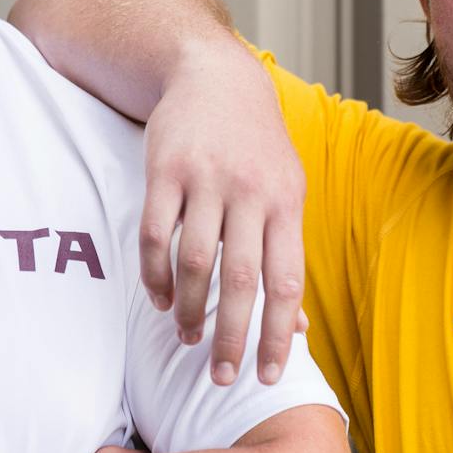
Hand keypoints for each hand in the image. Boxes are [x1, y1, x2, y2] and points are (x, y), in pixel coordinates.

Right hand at [140, 44, 306, 386]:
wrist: (216, 75)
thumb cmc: (257, 146)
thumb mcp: (286, 191)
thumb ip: (287, 254)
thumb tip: (297, 325)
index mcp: (286, 202)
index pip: (287, 280)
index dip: (277, 332)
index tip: (267, 374)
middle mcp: (249, 192)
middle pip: (241, 279)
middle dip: (233, 335)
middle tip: (222, 376)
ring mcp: (206, 179)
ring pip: (195, 261)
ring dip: (189, 308)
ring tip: (187, 336)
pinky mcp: (165, 169)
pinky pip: (156, 234)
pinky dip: (155, 275)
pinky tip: (158, 299)